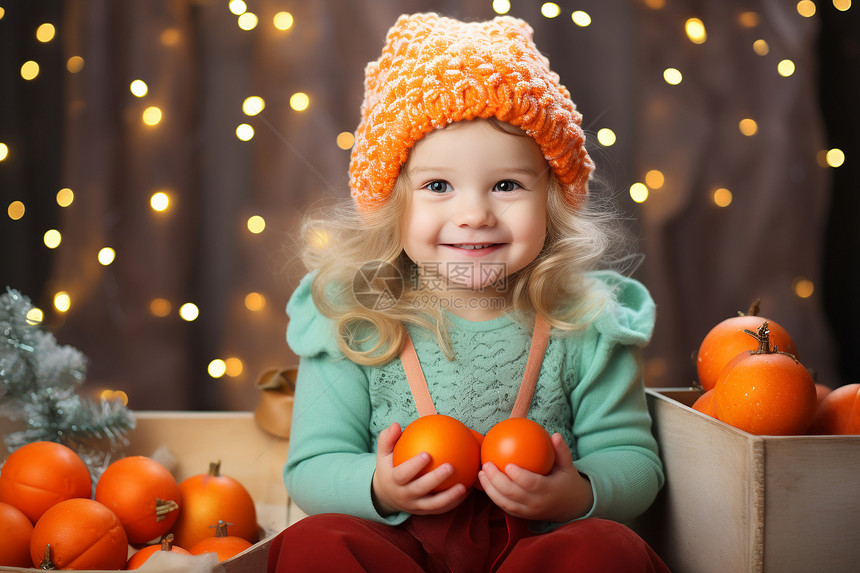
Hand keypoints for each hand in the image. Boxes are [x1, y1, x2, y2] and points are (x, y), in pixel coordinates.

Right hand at [371, 423, 470, 515]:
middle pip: (420, 489)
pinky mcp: (424, 512)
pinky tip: (467, 491)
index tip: (427, 454)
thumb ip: (387, 439)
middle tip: (451, 467)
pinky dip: (453, 502)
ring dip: (449, 497)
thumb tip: (395, 425)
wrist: (386, 495)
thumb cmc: (388, 468)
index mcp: (393, 481)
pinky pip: (440, 509)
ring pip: (433, 504)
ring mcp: (414, 506)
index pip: (403, 474)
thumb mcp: (383, 454)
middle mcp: (404, 495)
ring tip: (464, 487)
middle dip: (435, 479)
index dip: (414, 466)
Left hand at [477, 432, 593, 521]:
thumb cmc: (566, 481)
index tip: (507, 464)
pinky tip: (484, 481)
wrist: (569, 508)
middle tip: (486, 464)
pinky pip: (504, 506)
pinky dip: (493, 495)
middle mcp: (536, 504)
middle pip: (513, 494)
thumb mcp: (567, 466)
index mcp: (548, 491)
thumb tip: (555, 435)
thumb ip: (562, 451)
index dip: (518, 476)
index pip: (531, 484)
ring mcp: (528, 512)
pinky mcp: (521, 515)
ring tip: (480, 473)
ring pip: (505, 503)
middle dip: (497, 480)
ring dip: (490, 489)